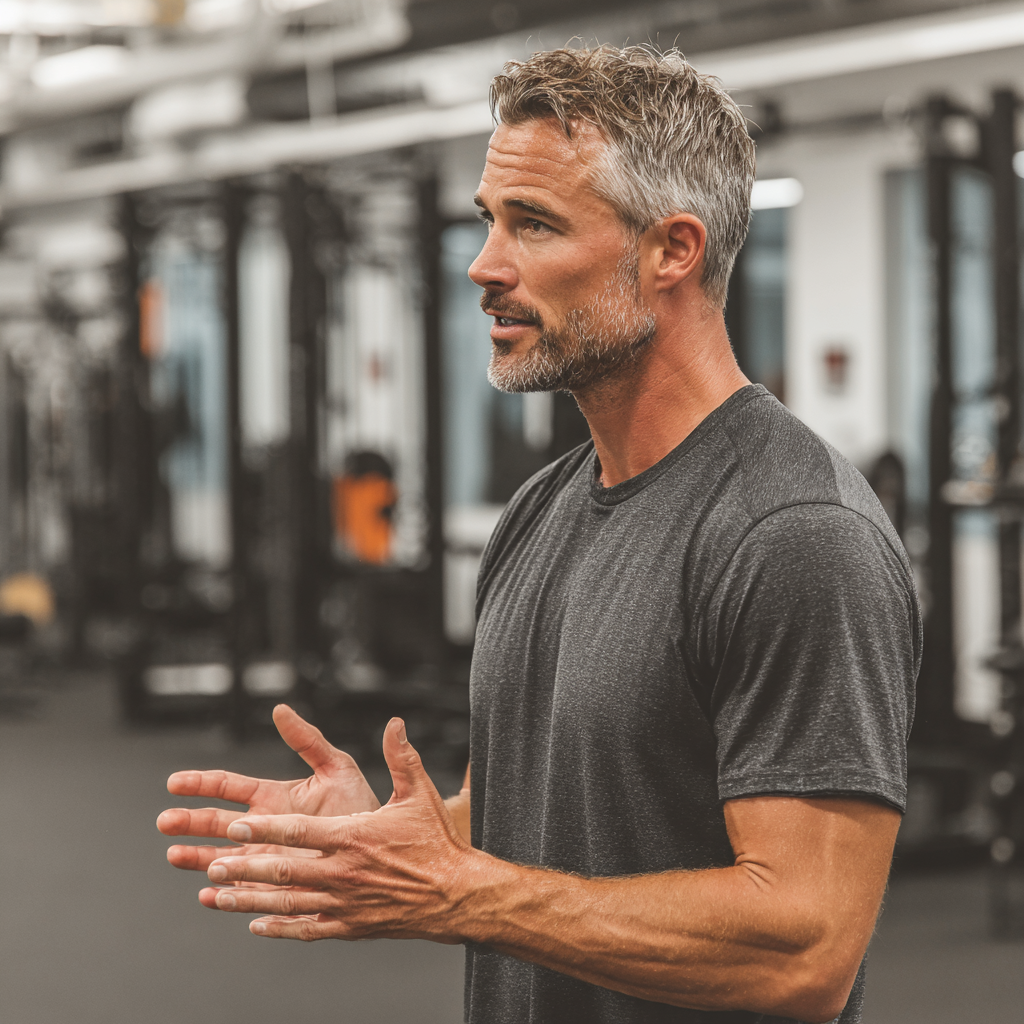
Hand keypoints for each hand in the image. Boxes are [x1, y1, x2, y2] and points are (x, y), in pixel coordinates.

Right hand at [157, 704, 379, 873]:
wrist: (379, 851)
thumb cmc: (359, 807)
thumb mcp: (336, 768)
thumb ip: (307, 740)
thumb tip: (280, 709)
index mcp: (272, 797)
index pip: (228, 787)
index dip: (200, 783)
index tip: (174, 782)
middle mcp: (261, 828)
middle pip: (215, 823)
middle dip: (188, 821)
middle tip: (164, 821)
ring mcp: (263, 858)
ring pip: (219, 858)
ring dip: (196, 857)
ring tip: (173, 854)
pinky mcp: (272, 887)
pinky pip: (241, 893)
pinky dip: (222, 894)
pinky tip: (207, 894)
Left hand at [200, 717, 478, 942]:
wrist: (456, 895)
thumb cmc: (436, 842)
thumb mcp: (419, 793)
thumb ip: (401, 757)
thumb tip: (394, 724)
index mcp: (354, 837)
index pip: (299, 832)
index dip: (265, 829)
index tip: (236, 826)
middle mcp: (344, 872)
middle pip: (284, 870)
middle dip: (244, 866)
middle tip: (212, 863)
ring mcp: (344, 903)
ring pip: (287, 902)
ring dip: (249, 898)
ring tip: (218, 895)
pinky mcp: (350, 926)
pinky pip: (306, 928)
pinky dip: (278, 927)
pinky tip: (256, 924)